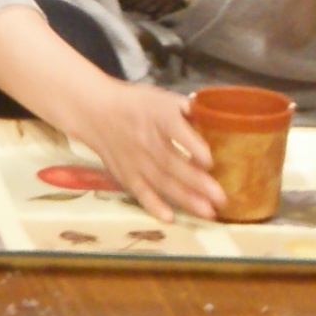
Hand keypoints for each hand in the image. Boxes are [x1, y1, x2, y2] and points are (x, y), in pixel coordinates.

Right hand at [62, 72, 227, 222]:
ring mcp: (134, 159)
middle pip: (171, 162)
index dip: (194, 147)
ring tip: (208, 212)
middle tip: (221, 198)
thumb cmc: (136, 104)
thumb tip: (218, 121)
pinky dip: (153, 205)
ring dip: (184, 198)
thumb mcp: (162, 97)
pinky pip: (139, 191)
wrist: (94, 111)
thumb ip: (189, 109)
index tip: (211, 161)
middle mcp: (146, 138)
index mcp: (158, 115)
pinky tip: (169, 218)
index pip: (176, 130)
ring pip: (160, 181)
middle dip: (197, 182)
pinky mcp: (125, 174)